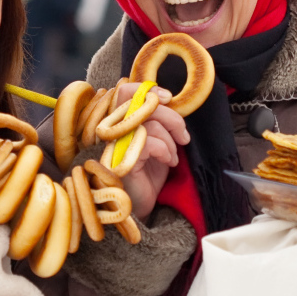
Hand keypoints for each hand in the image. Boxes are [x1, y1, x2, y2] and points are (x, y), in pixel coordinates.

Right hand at [110, 83, 189, 220]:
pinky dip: (165, 150)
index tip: (168, 97)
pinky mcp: (122, 159)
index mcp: (120, 122)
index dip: (146, 89)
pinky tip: (168, 162)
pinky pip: (150, 143)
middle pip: (142, 104)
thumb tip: (169, 101)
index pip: (125, 91)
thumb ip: (157, 121)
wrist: (143, 206)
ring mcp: (115, 144)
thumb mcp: (156, 141)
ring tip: (173, 157)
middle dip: (171, 117)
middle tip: (183, 136)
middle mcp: (113, 130)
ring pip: (151, 124)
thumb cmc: (149, 173)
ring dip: (171, 141)